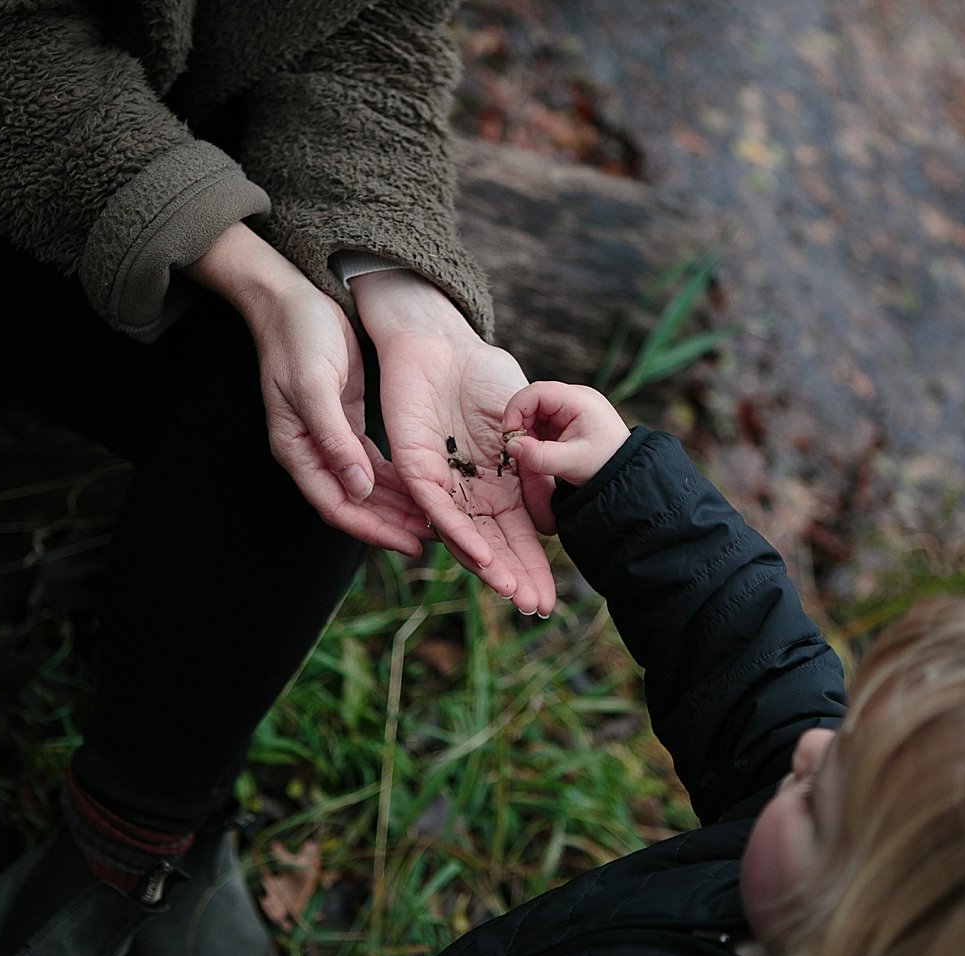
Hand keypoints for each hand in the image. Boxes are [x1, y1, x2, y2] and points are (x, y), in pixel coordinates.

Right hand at [184, 223, 428, 555]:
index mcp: (295, 449)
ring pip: (366, 488)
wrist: (292, 298)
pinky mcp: (345, 423)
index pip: (336, 506)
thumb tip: (359, 487)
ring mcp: (328, 439)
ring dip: (398, 506)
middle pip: (355, 505)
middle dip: (393, 526)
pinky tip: (424, 487)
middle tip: (437, 539)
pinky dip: (396, 478)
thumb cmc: (299, 337)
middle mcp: (311, 452)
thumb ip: (334, 438)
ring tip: (437, 521)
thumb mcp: (315, 386)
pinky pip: (372, 463)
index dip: (374, 530)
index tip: (412, 542)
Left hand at [352, 270, 555, 615]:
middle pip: (490, 544)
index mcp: (494, 484)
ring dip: (487, 564)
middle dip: (512, 576)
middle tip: (533, 608)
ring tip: (510, 590)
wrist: (441, 339)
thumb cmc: (480, 374)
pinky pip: (435, 506)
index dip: (530, 565)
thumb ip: (535, 465)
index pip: (514, 534)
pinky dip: (459, 532)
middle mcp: (466, 491)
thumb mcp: (522, 421)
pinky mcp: (414, 465)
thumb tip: (550, 513)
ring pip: (462, 533)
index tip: (549, 598)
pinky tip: (480, 556)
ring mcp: (440, 482)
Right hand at [502, 382, 630, 531]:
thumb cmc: (603, 465)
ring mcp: (571, 406)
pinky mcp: (568, 418)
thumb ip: (538, 456)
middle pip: (533, 399)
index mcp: (578, 400)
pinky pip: (543, 419)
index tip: (509, 434)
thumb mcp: (569, 463)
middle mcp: (575, 397)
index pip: (536, 392)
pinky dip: (535, 433)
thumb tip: (510, 446)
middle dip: (521, 422)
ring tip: (532, 451)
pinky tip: (539, 449)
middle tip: (518, 446)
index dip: (516, 410)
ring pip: (536, 410)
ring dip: (527, 429)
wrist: (625, 473)